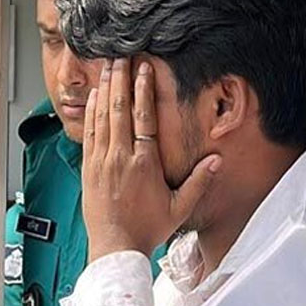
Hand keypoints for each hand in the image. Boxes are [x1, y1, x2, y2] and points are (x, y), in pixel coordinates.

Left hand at [82, 58, 221, 261]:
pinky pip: (89, 133)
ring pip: (101, 117)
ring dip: (104, 90)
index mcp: (144, 164)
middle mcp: (120, 158)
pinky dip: (91, 111)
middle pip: (119, 109)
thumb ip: (199, 182)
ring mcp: (101, 162)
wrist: (115, 249)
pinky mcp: (88, 168)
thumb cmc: (147, 230)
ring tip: (106, 67)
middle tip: (120, 56)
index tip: (144, 68)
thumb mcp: (179, 208)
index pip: (143, 117)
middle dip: (119, 79)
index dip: (143, 89)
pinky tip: (93, 96)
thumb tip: (217, 160)